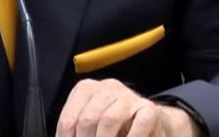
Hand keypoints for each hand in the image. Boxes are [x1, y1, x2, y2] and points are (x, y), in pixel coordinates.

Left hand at [56, 79, 199, 136]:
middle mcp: (106, 87)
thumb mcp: (92, 128)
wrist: (151, 124)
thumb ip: (78, 133)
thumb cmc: (115, 129)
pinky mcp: (149, 108)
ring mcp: (128, 95)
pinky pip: (139, 124)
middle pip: (87, 119)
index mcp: (86, 89)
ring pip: (110, 119)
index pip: (68, 119)